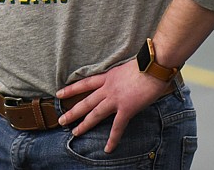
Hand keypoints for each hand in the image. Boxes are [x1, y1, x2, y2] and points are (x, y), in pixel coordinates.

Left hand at [56, 60, 171, 152]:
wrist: (153, 66)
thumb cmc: (145, 64)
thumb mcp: (126, 67)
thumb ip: (121, 76)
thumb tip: (123, 82)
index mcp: (108, 76)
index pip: (85, 83)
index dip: (71, 89)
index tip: (59, 93)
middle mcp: (108, 88)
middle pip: (86, 101)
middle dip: (72, 111)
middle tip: (61, 119)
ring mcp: (115, 99)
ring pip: (95, 114)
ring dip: (84, 124)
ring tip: (74, 132)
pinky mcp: (126, 109)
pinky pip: (117, 127)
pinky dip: (113, 139)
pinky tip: (108, 149)